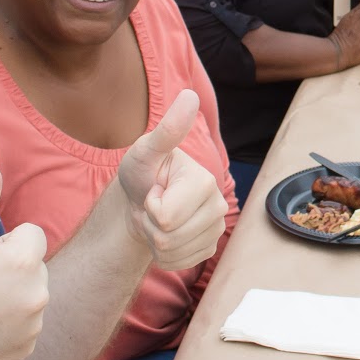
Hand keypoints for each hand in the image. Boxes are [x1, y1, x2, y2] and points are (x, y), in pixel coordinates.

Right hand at [0, 159, 48, 359]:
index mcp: (21, 263)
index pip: (30, 235)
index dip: (0, 243)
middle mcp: (35, 296)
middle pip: (33, 266)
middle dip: (8, 269)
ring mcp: (30, 329)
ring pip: (29, 297)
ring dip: (9, 297)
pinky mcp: (22, 353)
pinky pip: (24, 327)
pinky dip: (7, 326)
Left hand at [114, 89, 229, 269]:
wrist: (141, 200)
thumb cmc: (142, 172)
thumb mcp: (146, 151)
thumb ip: (168, 130)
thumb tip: (190, 95)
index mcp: (205, 181)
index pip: (166, 217)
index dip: (150, 206)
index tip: (153, 189)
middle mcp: (218, 205)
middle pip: (170, 238)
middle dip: (151, 225)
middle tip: (153, 205)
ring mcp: (215, 229)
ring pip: (173, 253)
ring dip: (155, 239)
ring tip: (158, 217)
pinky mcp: (208, 248)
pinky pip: (178, 264)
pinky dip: (163, 254)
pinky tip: (165, 233)